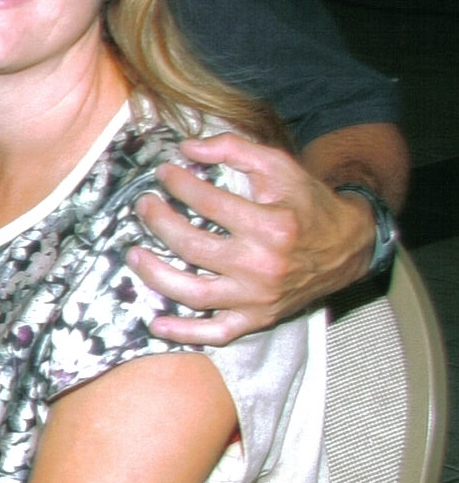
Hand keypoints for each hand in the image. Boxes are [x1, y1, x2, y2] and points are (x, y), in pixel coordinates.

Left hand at [128, 134, 373, 344]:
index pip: (208, 203)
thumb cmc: (307, 202)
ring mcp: (258, 297)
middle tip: (144, 206)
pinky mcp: (258, 318)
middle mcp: (263, 265)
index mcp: (270, 225)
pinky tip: (157, 323)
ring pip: (195, 294)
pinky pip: (216, 333)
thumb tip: (186, 148)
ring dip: (157, 276)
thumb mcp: (280, 166)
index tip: (163, 173)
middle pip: (193, 248)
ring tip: (134, 256)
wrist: (348, 245)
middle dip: (160, 224)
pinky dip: (185, 334)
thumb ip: (234, 150)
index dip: (179, 185)